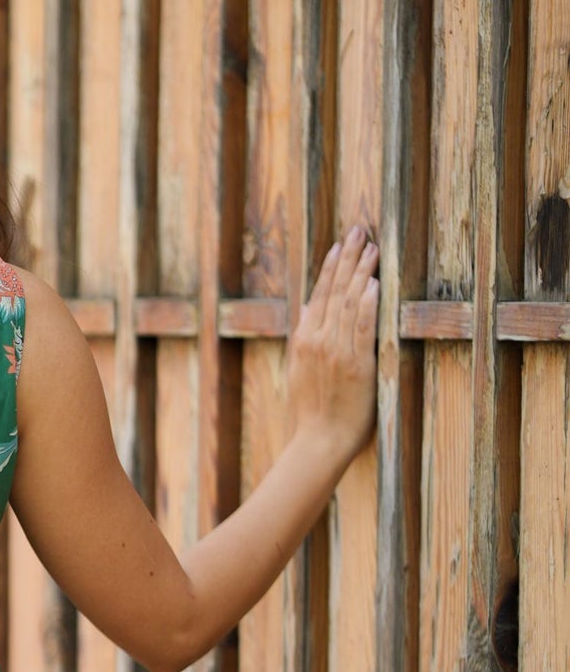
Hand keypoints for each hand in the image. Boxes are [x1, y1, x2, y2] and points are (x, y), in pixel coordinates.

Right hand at [286, 221, 379, 462]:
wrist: (320, 441)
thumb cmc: (312, 411)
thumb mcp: (299, 370)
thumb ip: (303, 337)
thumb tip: (306, 310)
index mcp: (305, 340)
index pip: (320, 294)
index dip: (332, 267)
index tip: (342, 245)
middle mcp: (319, 340)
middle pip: (335, 291)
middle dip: (349, 258)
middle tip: (360, 230)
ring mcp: (337, 351)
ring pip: (350, 303)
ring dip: (362, 273)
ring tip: (372, 248)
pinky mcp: (357, 364)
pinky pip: (363, 328)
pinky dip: (368, 305)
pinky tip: (374, 283)